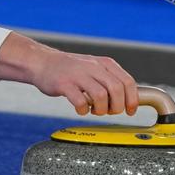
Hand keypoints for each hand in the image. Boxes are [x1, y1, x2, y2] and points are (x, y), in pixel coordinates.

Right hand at [0, 32, 138, 115]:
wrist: (42, 62)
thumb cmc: (70, 70)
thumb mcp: (94, 68)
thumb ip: (110, 80)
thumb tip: (129, 98)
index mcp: (104, 63)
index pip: (127, 81)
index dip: (132, 99)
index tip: (131, 111)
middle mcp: (94, 67)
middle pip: (117, 89)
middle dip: (117, 107)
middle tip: (109, 112)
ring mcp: (79, 75)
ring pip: (101, 96)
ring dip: (101, 109)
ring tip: (94, 110)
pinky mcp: (64, 84)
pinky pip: (80, 101)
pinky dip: (84, 110)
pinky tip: (81, 109)